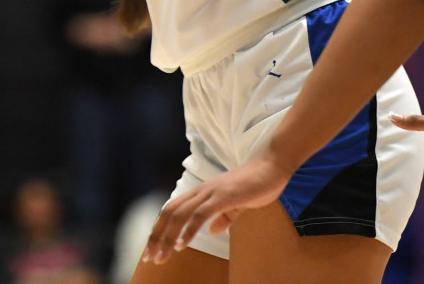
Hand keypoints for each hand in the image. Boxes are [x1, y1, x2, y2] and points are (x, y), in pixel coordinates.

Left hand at [142, 151, 292, 264]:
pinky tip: (182, 245)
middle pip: (169, 212)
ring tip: (161, 256)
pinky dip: (189, 231)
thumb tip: (214, 229)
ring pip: (180, 215)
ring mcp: (211, 192)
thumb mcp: (237, 204)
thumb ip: (225, 216)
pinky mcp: (223, 196)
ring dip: (168, 237)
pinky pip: (200, 215)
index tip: (153, 250)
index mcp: (202, 193)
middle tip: (150, 258)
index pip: (172, 210)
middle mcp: (201, 191)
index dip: (160, 229)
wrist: (273, 166)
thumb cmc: (256, 184)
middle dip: (157, 236)